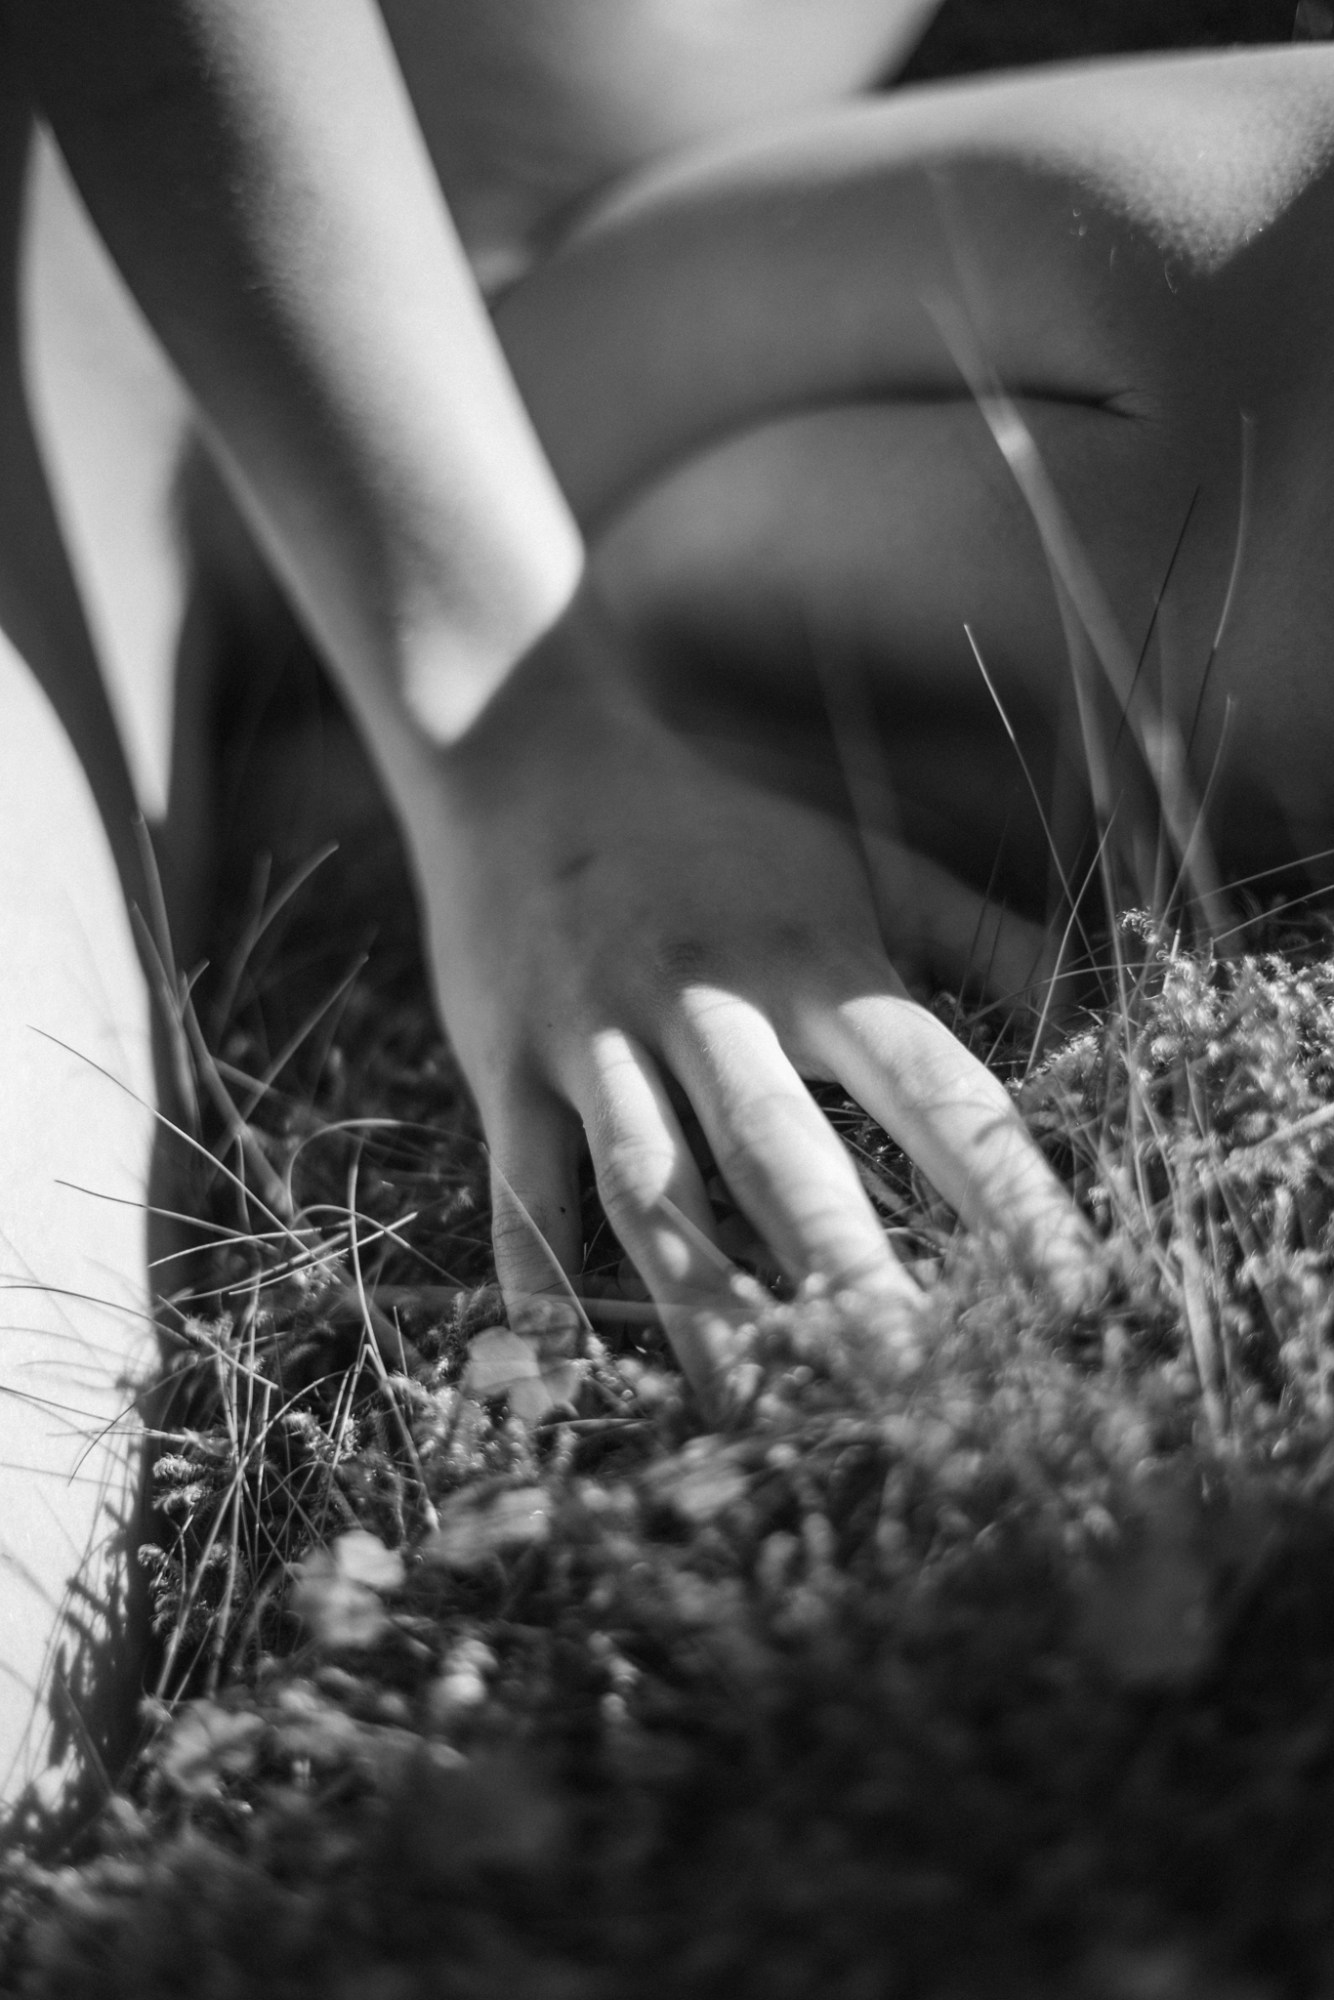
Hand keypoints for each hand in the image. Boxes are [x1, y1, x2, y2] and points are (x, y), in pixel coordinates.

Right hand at [404, 592, 1093, 1397]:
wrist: (526, 749)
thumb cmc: (716, 823)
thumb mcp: (857, 858)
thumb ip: (976, 934)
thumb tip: (1088, 1017)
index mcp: (812, 958)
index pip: (930, 1088)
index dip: (1005, 1190)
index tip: (1071, 1293)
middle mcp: (710, 1002)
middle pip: (787, 1158)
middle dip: (854, 1279)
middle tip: (920, 1394)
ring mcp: (599, 1034)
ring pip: (652, 1188)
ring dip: (702, 1301)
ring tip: (755, 1410)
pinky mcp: (508, 1062)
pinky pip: (523, 1177)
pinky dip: (535, 1263)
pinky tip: (556, 1349)